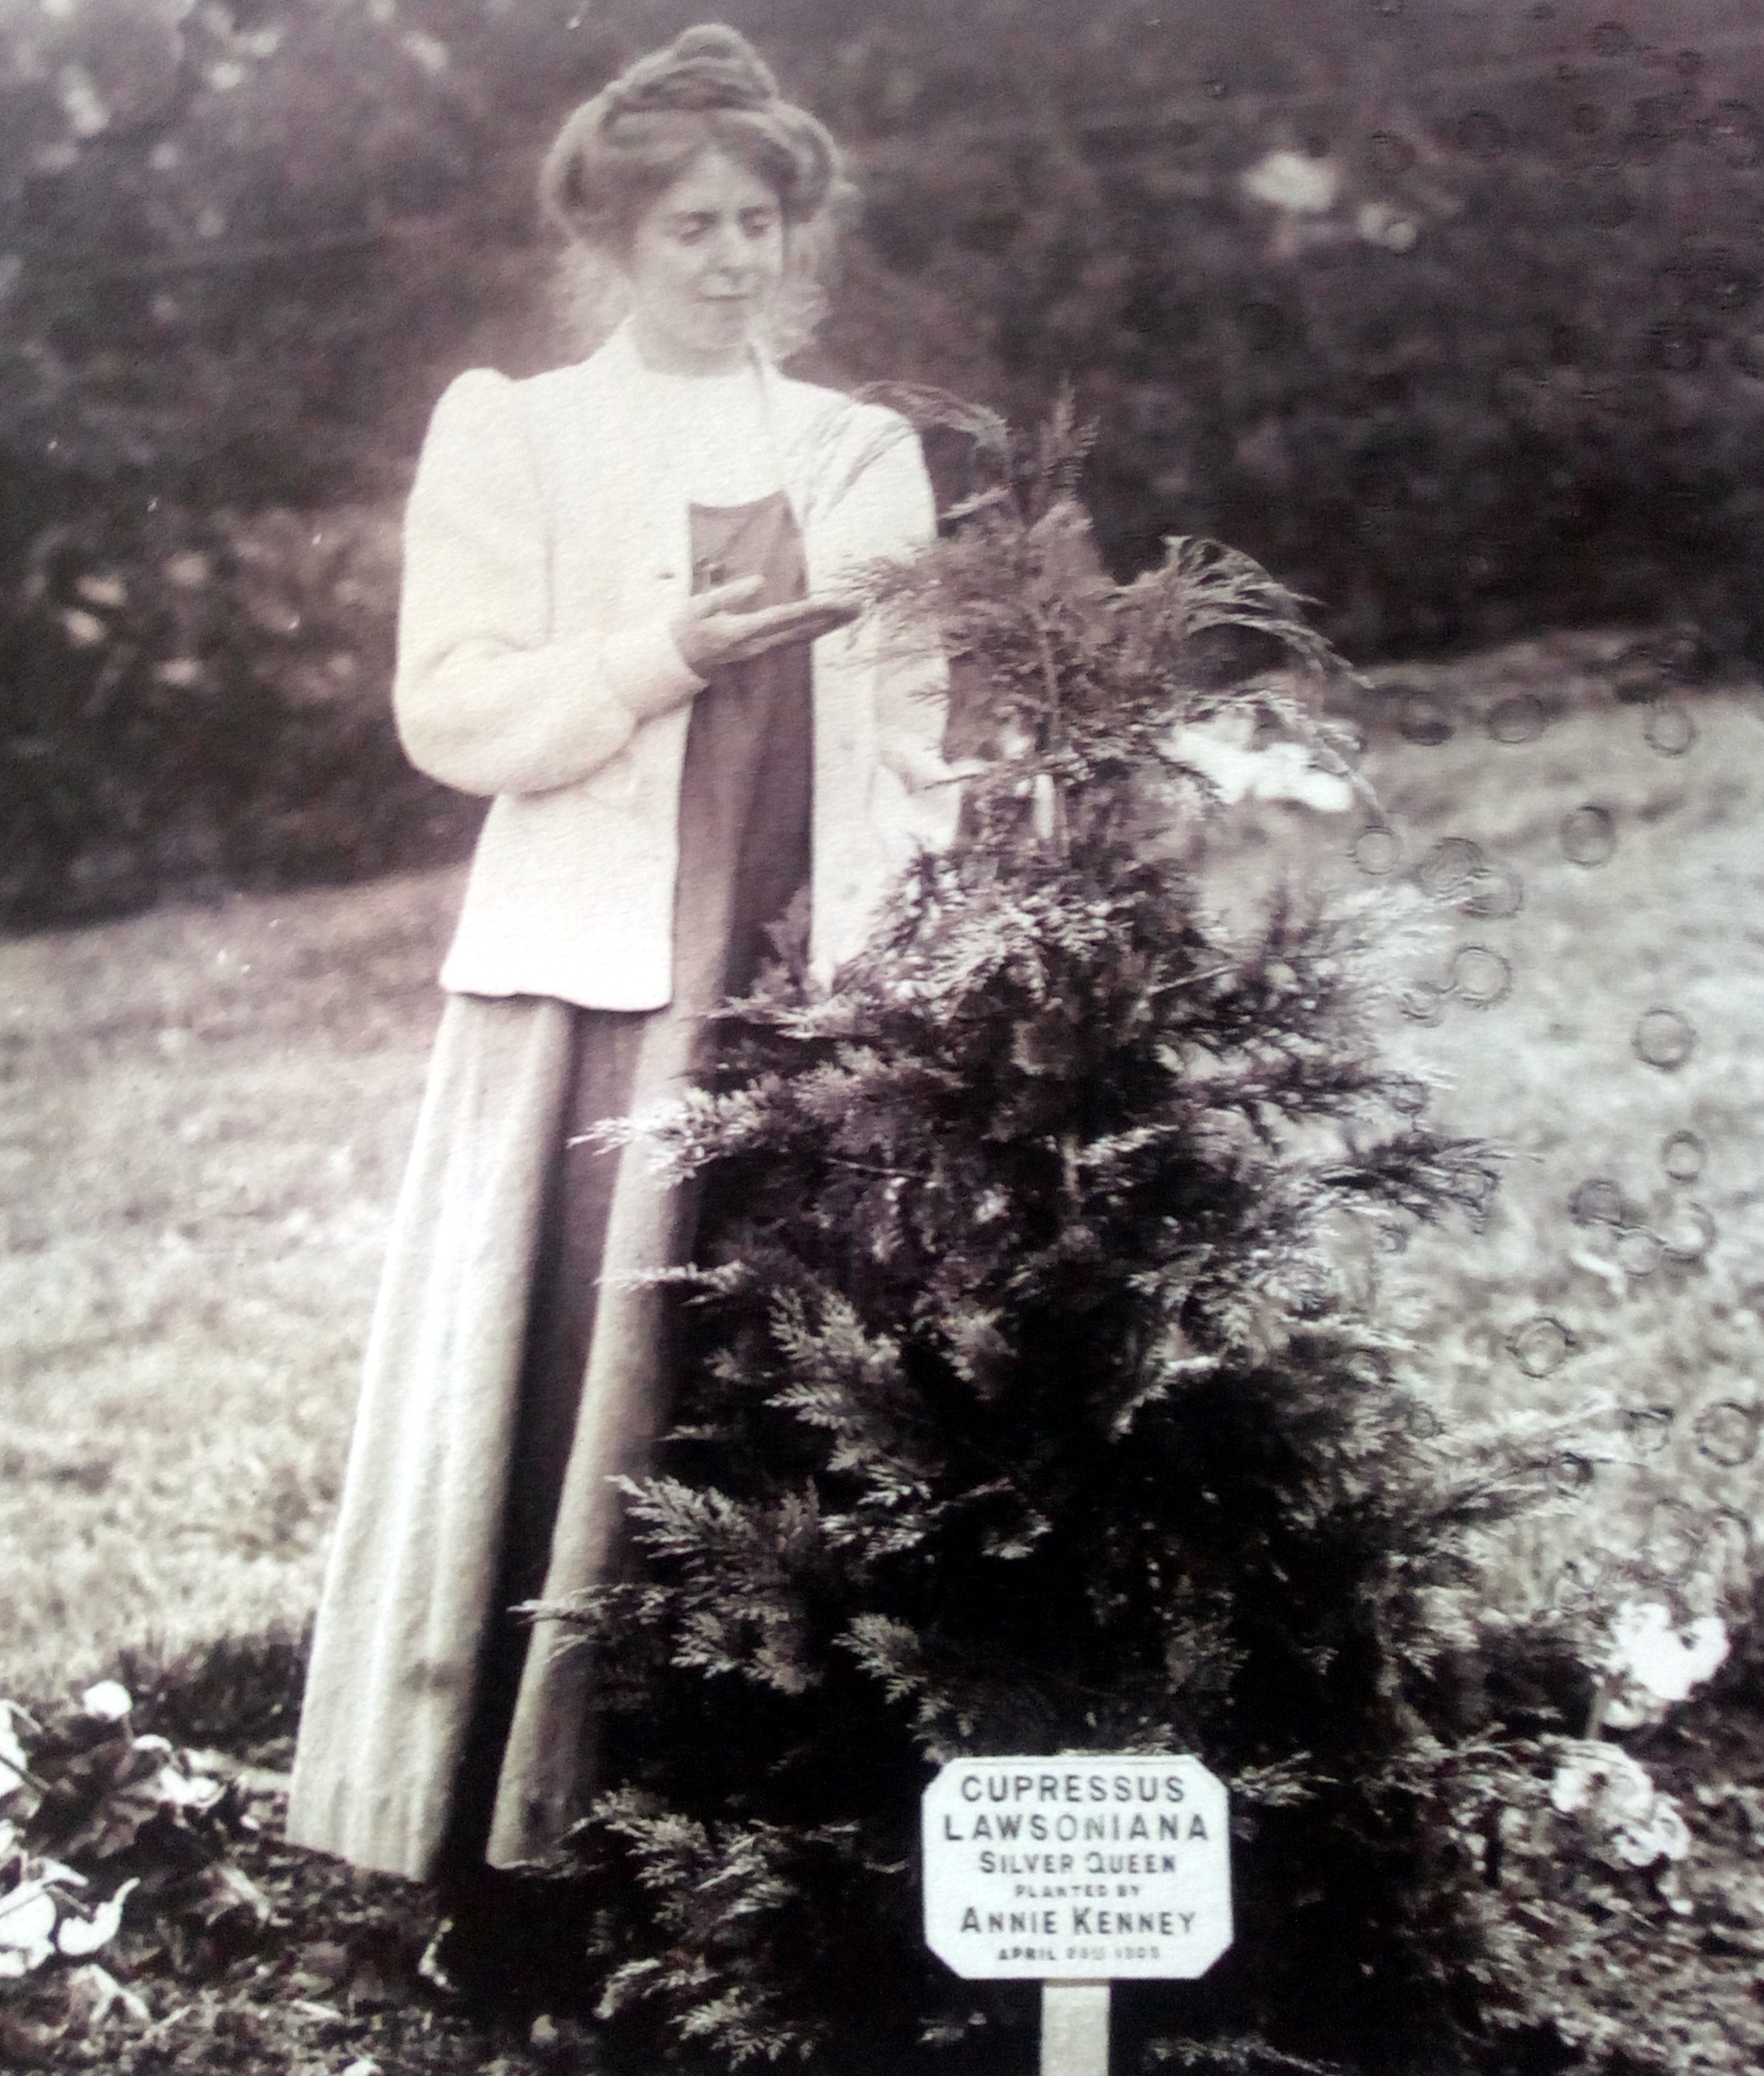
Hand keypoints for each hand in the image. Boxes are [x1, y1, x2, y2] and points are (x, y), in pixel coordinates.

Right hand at [672, 577, 859, 676]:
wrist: (676, 663)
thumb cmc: (685, 629)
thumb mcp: (698, 606)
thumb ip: (730, 594)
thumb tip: (759, 581)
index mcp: (743, 630)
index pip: (786, 617)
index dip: (813, 609)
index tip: (836, 602)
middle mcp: (759, 643)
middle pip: (802, 629)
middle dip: (831, 618)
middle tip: (858, 605)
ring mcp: (762, 648)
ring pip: (802, 636)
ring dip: (828, 624)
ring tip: (853, 612)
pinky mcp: (761, 647)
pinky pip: (793, 638)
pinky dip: (814, 629)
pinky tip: (829, 623)